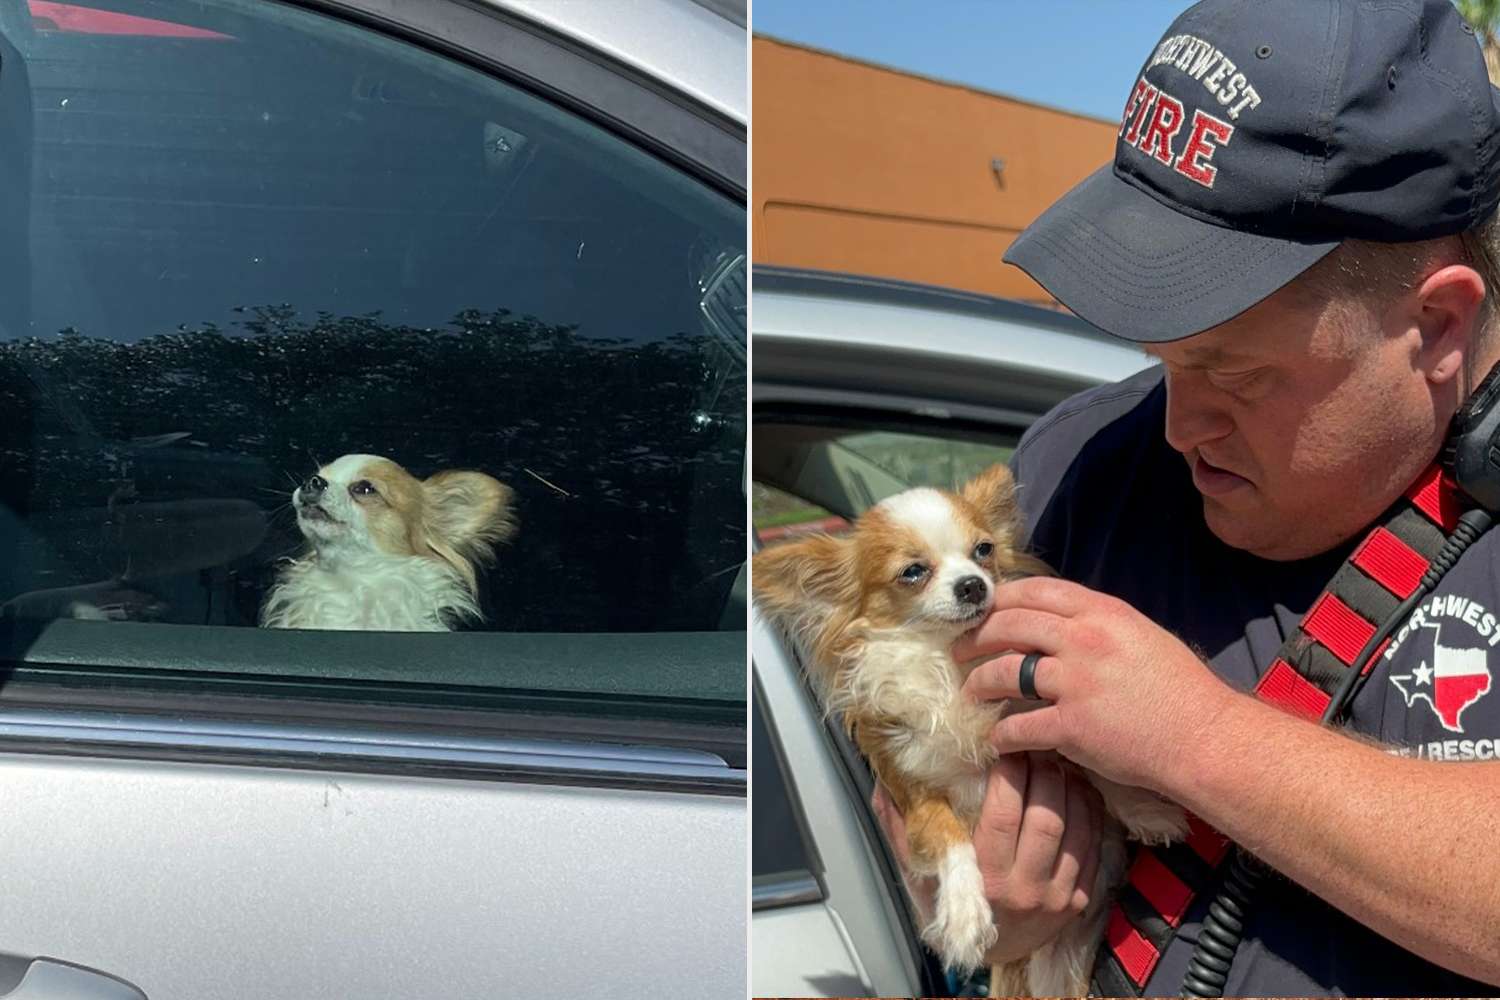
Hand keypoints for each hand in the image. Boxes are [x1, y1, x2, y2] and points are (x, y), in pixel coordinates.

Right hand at [871, 752, 1103, 965]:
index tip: (1004, 747)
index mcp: (983, 878)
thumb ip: (901, 825)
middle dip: (1042, 772)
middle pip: (1044, 817)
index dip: (1008, 774)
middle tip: (1034, 747)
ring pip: (1074, 828)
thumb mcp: (919, 869)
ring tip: (1056, 762)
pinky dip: (1088, 811)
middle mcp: (1023, 890)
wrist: (989, 953)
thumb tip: (884, 778)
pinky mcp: (1079, 900)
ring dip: (1069, 786)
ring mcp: (1056, 897)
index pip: (1002, 815)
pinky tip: (1076, 789)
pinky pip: (1093, 846)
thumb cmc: (949, 904)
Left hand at [957, 576, 1234, 793]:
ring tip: (970, 690)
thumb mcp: (1142, 635)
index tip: (984, 609)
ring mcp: (1074, 682)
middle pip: (1009, 625)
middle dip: (976, 636)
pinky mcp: (1070, 725)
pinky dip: (1002, 733)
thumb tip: (1061, 622)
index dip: (1001, 599)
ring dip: (979, 682)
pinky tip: (997, 738)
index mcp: (1103, 612)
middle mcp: (1083, 639)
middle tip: (960, 647)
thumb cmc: (1181, 689)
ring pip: (1004, 672)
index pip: (1036, 591)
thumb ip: (1099, 624)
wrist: (1204, 737)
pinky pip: (1018, 725)